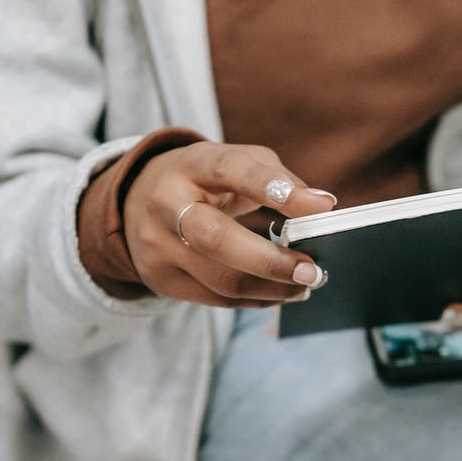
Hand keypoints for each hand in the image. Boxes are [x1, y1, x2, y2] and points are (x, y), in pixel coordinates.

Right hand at [123, 142, 336, 307]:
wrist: (139, 200)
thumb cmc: (206, 178)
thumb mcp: (235, 160)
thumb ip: (278, 177)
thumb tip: (322, 206)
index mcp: (191, 165)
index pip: (230, 170)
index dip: (272, 187)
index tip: (320, 208)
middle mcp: (167, 204)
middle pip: (217, 239)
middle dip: (272, 261)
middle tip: (313, 270)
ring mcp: (158, 246)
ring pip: (221, 279)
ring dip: (272, 288)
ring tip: (307, 284)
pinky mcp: (160, 278)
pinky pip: (216, 299)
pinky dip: (256, 300)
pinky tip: (281, 293)